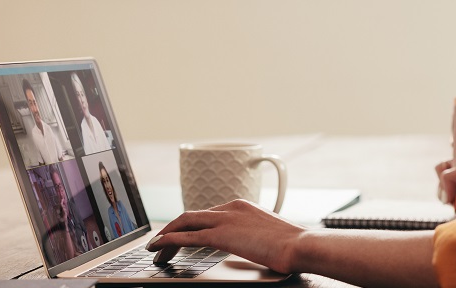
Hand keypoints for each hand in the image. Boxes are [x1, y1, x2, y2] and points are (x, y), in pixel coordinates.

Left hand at [146, 199, 302, 273]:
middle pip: (192, 216)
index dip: (190, 225)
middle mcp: (231, 207)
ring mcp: (225, 219)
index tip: (182, 237)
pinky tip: (158, 248)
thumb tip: (251, 247)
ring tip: (155, 250)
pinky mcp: (221, 235)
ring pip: (185, 223)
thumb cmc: (292, 245)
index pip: (208, 214)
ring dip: (166, 236)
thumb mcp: (268, 236)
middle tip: (161, 245)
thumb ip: (253, 236)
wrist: (300, 245)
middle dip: (173, 230)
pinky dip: (169, 241)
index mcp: (243, 206)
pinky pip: (187, 237)